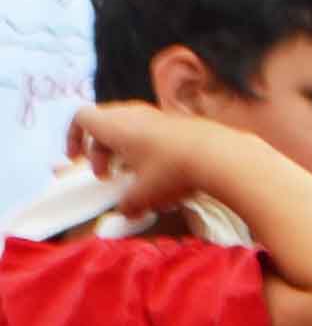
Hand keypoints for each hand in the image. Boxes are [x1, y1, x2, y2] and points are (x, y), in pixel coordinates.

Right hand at [61, 102, 232, 216]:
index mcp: (116, 126)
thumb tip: (127, 211)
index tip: (78, 160)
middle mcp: (135, 114)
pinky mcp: (182, 123)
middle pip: (105, 125)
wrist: (223, 156)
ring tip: (134, 177)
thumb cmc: (172, 172)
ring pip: (130, 128)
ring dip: (125, 151)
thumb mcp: (143, 196)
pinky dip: (148, 150)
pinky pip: (154, 132)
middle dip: (100, 151)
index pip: (82, 118)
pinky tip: (162, 174)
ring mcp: (160, 116)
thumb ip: (128, 204)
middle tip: (107, 176)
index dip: (74, 137)